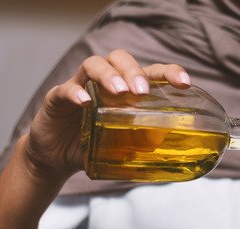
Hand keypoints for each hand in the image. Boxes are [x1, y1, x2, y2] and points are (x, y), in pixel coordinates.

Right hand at [25, 49, 191, 182]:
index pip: (149, 71)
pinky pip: (66, 89)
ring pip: (94, 65)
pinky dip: (75, 93)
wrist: (56, 158)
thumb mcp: (120, 147)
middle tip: (142, 92)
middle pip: (120, 58)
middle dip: (134, 71)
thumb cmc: (93, 145)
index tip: (184, 83)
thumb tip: (165, 150)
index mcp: (125, 90)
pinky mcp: (57, 98)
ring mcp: (79, 86)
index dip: (168, 72)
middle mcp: (103, 82)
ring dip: (109, 75)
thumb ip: (139, 145)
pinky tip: (85, 103)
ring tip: (119, 92)